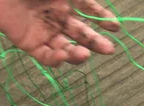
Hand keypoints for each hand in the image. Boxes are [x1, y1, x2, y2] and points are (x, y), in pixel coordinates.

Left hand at [0, 0, 118, 65]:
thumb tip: (96, 6)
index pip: (87, 11)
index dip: (102, 19)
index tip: (116, 27)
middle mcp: (54, 15)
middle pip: (80, 34)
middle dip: (96, 42)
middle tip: (110, 49)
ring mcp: (41, 30)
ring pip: (65, 48)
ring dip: (78, 54)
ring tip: (86, 54)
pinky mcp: (27, 42)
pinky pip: (46, 57)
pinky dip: (56, 60)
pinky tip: (63, 55)